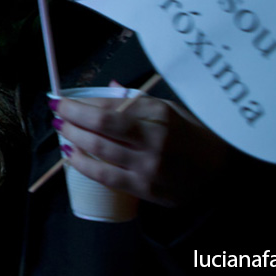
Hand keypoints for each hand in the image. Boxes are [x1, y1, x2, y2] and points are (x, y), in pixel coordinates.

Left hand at [52, 93, 230, 207]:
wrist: (220, 168)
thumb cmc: (191, 132)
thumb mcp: (167, 107)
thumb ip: (134, 100)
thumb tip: (107, 87)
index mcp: (158, 114)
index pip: (107, 108)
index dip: (79, 105)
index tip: (60, 100)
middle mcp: (153, 139)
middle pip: (99, 129)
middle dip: (71, 121)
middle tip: (55, 115)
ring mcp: (149, 167)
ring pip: (100, 153)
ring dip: (73, 141)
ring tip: (61, 133)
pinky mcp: (146, 189)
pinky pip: (107, 178)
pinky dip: (84, 166)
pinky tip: (71, 157)